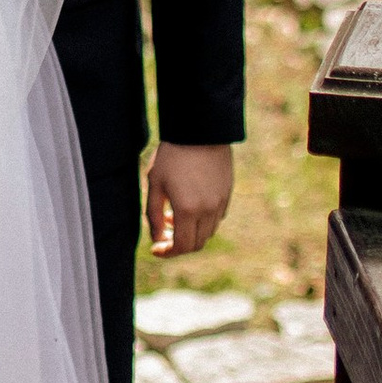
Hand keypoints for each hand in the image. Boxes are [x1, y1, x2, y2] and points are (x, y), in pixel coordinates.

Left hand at [146, 142, 233, 259]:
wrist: (199, 130)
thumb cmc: (172, 155)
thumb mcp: (155, 183)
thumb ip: (154, 215)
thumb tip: (157, 239)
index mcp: (187, 209)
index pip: (181, 246)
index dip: (167, 253)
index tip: (156, 248)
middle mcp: (208, 210)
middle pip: (196, 244)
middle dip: (179, 245)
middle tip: (165, 232)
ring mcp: (220, 202)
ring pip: (208, 232)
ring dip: (192, 233)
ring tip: (175, 215)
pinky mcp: (227, 193)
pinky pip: (217, 218)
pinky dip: (203, 222)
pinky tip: (191, 206)